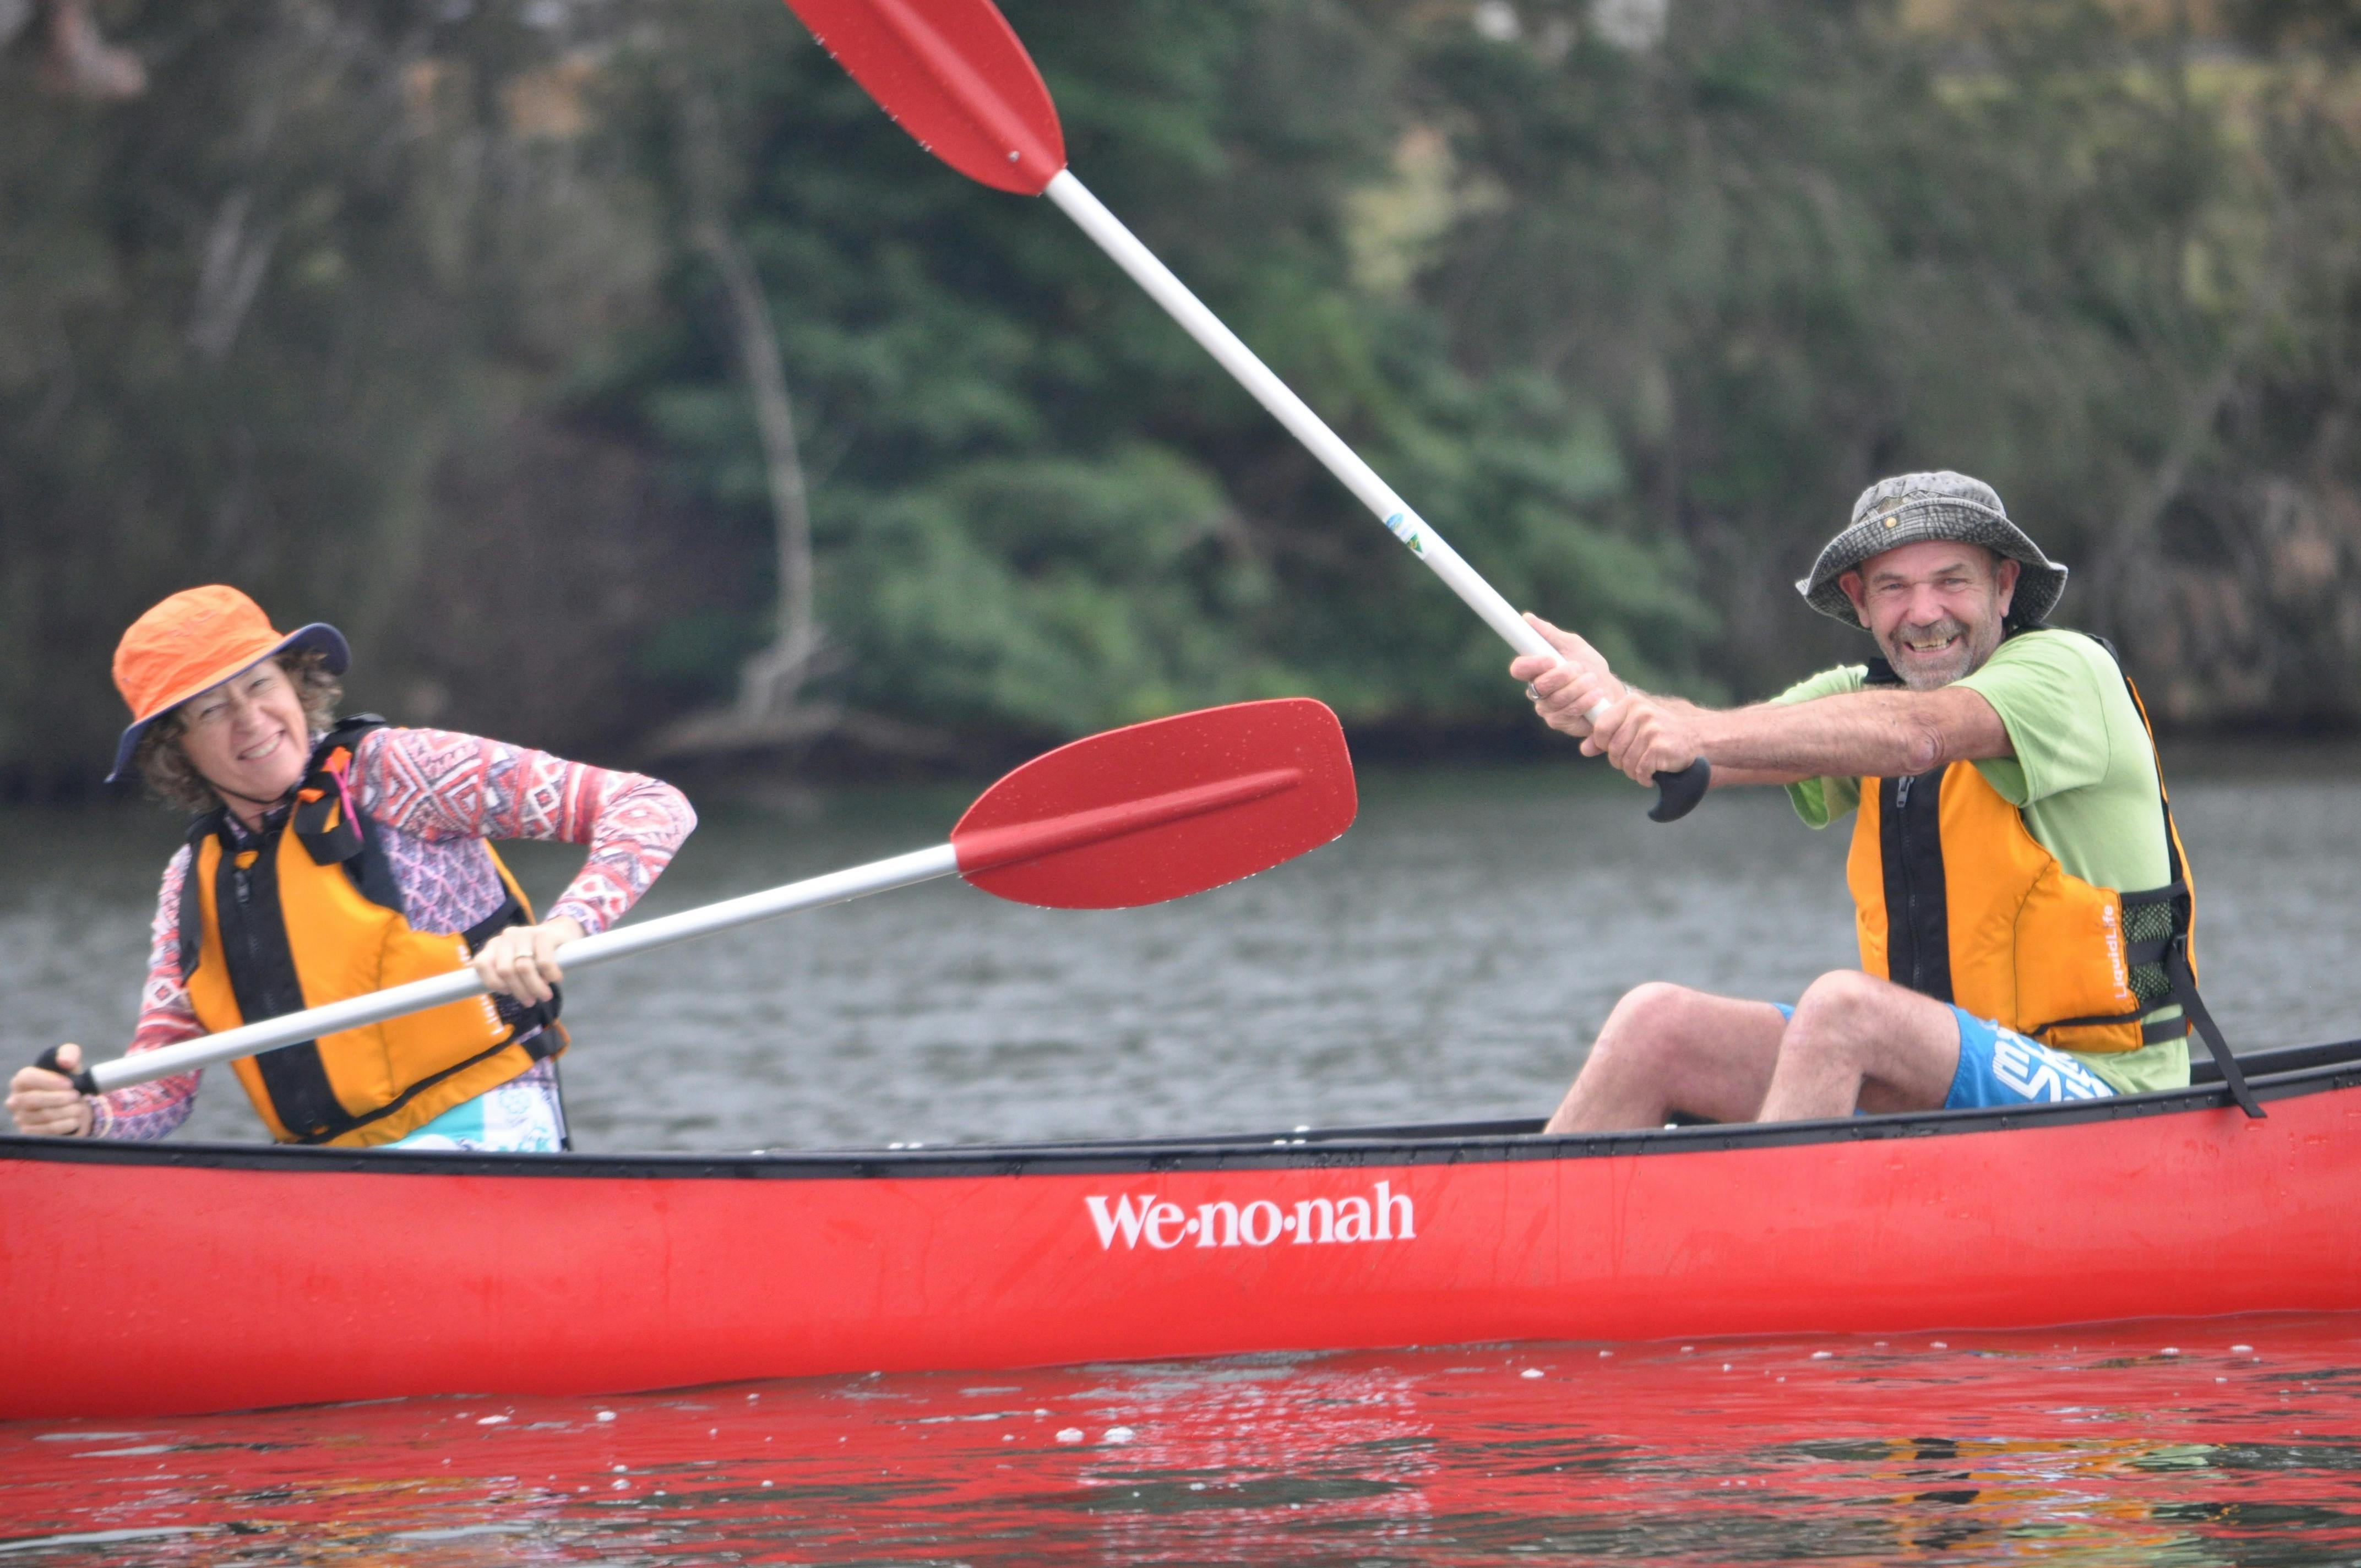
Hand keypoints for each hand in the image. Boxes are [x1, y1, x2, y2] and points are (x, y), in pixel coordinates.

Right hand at [8, 1044, 93, 1137]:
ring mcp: (20, 1117)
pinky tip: (75, 1120)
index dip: (49, 1081)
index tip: (70, 1084)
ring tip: (79, 1108)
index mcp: (22, 1080)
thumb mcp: (70, 1061)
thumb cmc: (66, 1079)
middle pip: (33, 1100)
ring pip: (43, 1116)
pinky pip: (46, 1131)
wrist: (71, 1103)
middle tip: (76, 1096)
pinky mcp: (29, 1132)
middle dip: (59, 1099)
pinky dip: (64, 1125)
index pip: (27, 1078)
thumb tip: (65, 1061)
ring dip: (66, 1112)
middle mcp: (16, 1099)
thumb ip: (68, 1054)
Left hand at [471, 917, 583, 1007]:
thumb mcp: (515, 964)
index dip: (492, 982)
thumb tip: (508, 992)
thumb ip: (506, 976)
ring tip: (545, 996)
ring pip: (524, 967)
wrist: (559, 933)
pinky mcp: (544, 934)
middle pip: (505, 970)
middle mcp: (507, 936)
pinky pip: (544, 961)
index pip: (482, 963)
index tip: (507, 992)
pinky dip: (550, 975)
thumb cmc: (535, 955)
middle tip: (531, 1001)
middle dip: (519, 990)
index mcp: (495, 945)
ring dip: (536, 987)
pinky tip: (556, 979)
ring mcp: (525, 933)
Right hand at [1510, 613, 1620, 738]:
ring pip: (1556, 699)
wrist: (1611, 691)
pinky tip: (1596, 694)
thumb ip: (1550, 634)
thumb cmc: (1590, 667)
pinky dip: (1585, 700)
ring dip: (1579, 687)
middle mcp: (1536, 691)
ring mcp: (1547, 708)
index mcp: (1536, 671)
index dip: (1532, 665)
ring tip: (1592, 680)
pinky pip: (1568, 712)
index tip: (1550, 659)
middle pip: (1539, 685)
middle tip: (1579, 668)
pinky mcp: (1559, 722)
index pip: (1519, 669)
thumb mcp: (1573, 645)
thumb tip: (1527, 618)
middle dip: (1563, 676)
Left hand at [1583, 687, 1704, 784]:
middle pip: (1612, 748)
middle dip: (1620, 761)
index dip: (1603, 744)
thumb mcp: (1632, 728)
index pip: (1601, 727)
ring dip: (1632, 771)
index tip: (1614, 748)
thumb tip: (1584, 749)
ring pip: (1625, 761)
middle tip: (1634, 761)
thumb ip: (1606, 737)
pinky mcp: (1660, 746)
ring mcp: (1651, 729)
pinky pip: (1640, 769)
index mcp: (1630, 703)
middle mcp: (1641, 712)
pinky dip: (1644, 777)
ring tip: (1644, 767)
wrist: (1695, 739)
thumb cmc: (1658, 734)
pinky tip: (1651, 775)